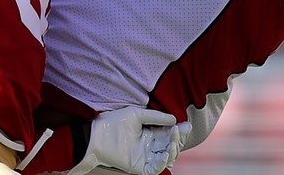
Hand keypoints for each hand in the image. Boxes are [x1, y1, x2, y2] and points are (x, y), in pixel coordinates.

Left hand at [70, 107, 187, 174]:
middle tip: (181, 131)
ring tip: (172, 141)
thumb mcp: (137, 114)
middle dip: (178, 139)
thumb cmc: (113, 122)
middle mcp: (149, 146)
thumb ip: (155, 117)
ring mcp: (145, 157)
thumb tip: (174, 119)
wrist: (97, 135)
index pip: (169, 133)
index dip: (179, 130)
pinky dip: (162, 163)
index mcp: (150, 133)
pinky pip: (154, 168)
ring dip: (173, 150)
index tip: (186, 125)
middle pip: (170, 145)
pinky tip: (166, 153)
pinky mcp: (139, 166)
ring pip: (166, 157)